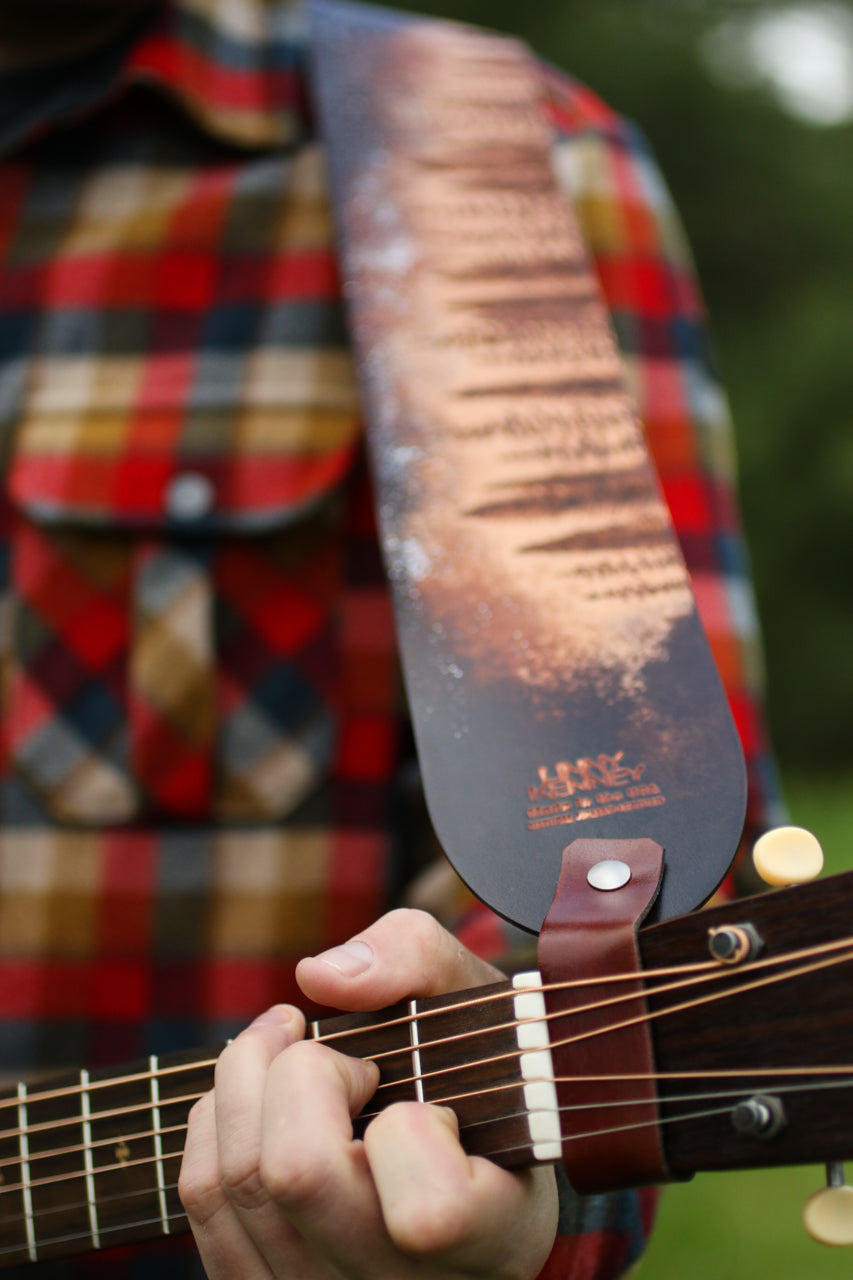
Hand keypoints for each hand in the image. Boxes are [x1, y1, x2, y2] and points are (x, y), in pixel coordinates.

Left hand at [179, 908, 557, 1277]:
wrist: (460, 1167)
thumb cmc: (476, 1076)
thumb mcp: (477, 1003)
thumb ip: (416, 962)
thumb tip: (319, 977)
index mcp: (487, 1242)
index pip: (425, 1212)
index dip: (411, 1130)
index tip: (426, 1104)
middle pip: (296, 1174)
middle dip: (303, 1072)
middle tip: (339, 1054)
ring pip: (234, 1182)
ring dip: (246, 1079)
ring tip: (286, 1046)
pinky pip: (202, 1200)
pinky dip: (216, 1121)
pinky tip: (255, 1095)